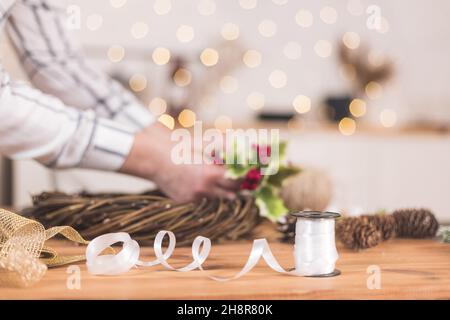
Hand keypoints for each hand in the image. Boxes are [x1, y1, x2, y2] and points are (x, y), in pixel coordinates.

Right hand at [120, 123, 239, 202]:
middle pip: (231, 193)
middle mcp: (205, 189)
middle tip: (243, 179)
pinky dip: (204, 191)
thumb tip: (242, 145)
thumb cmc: (179, 147)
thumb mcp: (204, 144)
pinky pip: (202, 198)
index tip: (254, 174)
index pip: (238, 181)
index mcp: (212, 174)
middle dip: (238, 186)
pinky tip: (196, 179)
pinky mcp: (185, 200)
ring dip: (222, 189)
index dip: (247, 178)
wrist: (153, 157)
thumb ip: (225, 147)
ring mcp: (194, 197)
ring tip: (221, 178)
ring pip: (217, 196)